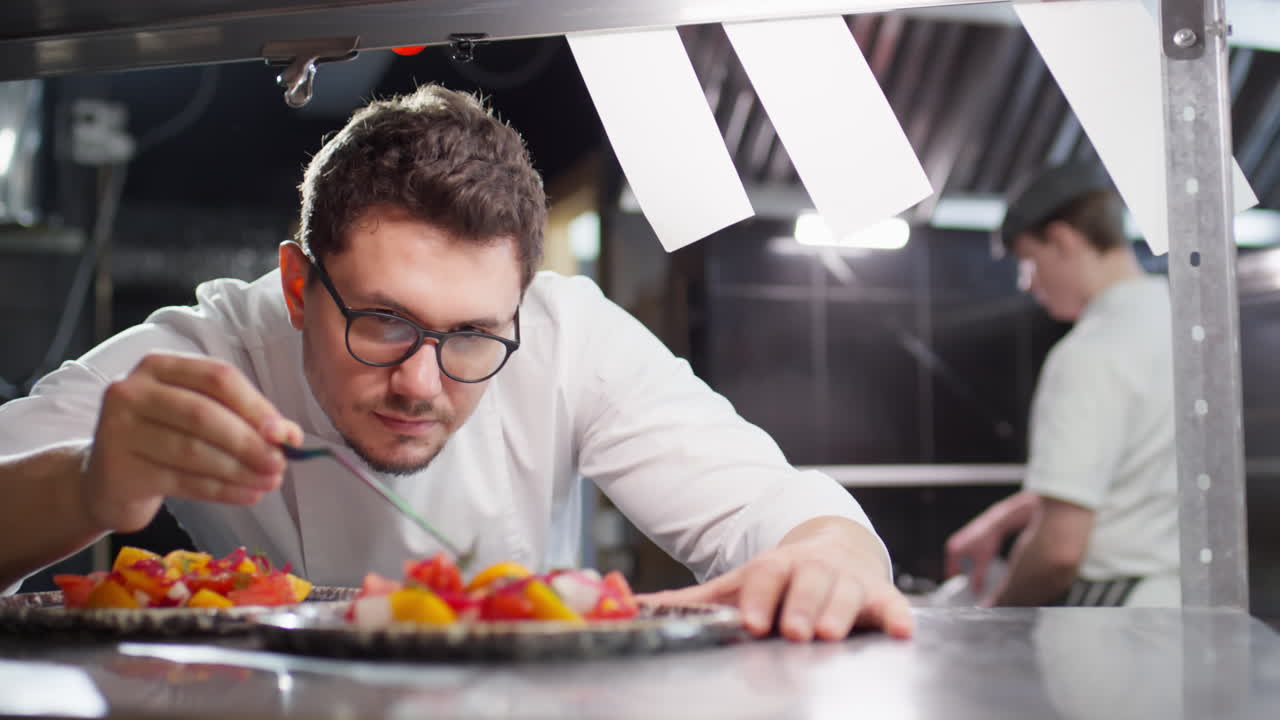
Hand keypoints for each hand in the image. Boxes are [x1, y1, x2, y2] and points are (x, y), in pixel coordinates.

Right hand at [81, 352, 303, 532]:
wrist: (107, 480)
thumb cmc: (163, 439)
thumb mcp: (198, 416)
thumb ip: (242, 417)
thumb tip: (290, 435)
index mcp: (158, 366)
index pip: (217, 378)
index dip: (257, 406)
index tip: (287, 434)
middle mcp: (132, 392)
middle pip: (204, 414)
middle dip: (249, 442)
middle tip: (280, 464)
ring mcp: (119, 431)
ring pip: (193, 451)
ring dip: (240, 470)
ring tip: (270, 482)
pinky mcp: (120, 470)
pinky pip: (183, 481)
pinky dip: (223, 490)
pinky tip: (249, 495)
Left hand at [640, 518, 912, 641]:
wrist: (834, 547)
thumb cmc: (782, 577)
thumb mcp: (740, 583)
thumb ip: (695, 600)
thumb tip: (638, 608)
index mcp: (774, 566)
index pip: (764, 578)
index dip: (758, 598)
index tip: (752, 621)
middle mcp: (812, 569)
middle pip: (806, 583)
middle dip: (800, 606)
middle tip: (795, 630)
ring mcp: (846, 580)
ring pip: (845, 593)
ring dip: (839, 612)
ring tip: (830, 633)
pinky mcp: (879, 594)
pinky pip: (891, 605)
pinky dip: (897, 616)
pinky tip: (901, 630)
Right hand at [944, 516, 1002, 595]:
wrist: (996, 521)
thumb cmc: (989, 539)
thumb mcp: (983, 561)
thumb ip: (979, 577)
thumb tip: (975, 591)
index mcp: (953, 551)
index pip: (950, 573)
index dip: (956, 585)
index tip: (962, 595)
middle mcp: (953, 545)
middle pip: (954, 568)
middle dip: (961, 579)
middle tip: (969, 589)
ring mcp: (958, 541)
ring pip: (959, 562)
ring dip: (965, 571)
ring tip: (974, 580)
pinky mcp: (965, 539)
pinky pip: (963, 556)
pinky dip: (968, 563)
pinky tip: (978, 567)